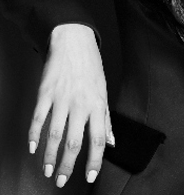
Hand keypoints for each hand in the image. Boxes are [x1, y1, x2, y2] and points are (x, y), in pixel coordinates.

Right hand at [28, 23, 112, 187]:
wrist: (73, 40)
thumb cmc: (90, 66)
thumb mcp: (103, 91)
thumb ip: (106, 119)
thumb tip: (112, 142)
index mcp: (97, 104)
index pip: (98, 139)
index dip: (95, 161)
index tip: (90, 176)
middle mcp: (80, 103)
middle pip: (74, 142)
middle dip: (68, 166)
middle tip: (62, 181)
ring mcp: (61, 98)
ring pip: (54, 135)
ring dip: (50, 157)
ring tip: (48, 171)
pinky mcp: (45, 93)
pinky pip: (38, 119)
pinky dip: (33, 137)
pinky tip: (33, 149)